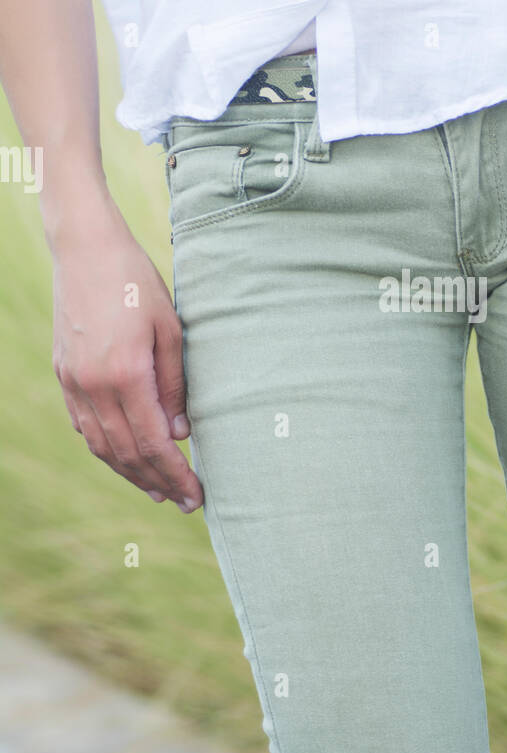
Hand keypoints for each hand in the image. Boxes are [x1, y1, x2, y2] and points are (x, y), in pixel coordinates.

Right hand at [50, 198, 202, 511]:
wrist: (84, 249)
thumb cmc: (136, 282)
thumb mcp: (169, 328)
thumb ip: (174, 385)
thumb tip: (178, 434)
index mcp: (124, 375)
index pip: (153, 444)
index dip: (175, 475)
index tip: (197, 496)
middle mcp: (92, 386)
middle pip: (127, 453)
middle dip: (157, 482)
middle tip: (185, 503)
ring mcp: (73, 382)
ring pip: (101, 445)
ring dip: (130, 473)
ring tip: (157, 491)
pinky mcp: (64, 374)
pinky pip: (84, 426)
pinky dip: (106, 448)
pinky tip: (124, 458)